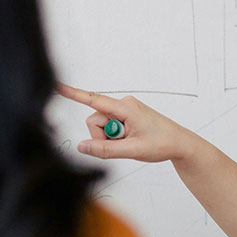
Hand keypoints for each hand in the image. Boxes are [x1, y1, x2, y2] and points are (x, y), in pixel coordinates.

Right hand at [56, 83, 195, 162]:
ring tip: (130, 143)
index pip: (94, 99)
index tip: (57, 86)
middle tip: (123, 146)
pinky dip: (115, 137)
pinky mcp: (126, 116)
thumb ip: (105, 150)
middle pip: (95, 120)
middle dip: (102, 136)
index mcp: (126, 108)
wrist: (180, 143)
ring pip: (102, 125)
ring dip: (110, 138)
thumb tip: (81, 146)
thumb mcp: (132, 150)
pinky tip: (131, 139)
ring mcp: (125, 110)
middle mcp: (123, 104)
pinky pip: (110, 127)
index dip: (74, 94)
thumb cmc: (162, 143)